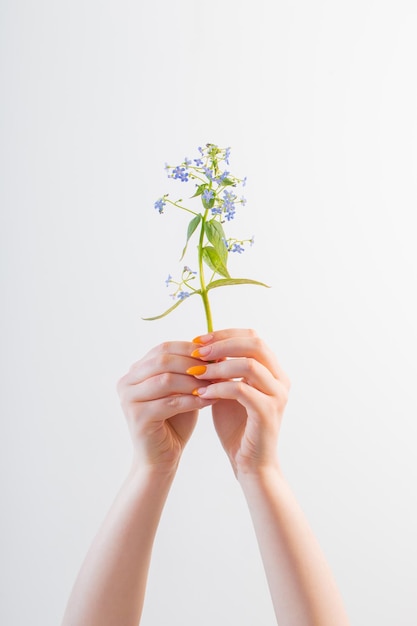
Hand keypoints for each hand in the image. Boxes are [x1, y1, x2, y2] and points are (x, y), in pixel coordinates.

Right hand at [117, 341, 213, 472]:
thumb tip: (218, 349)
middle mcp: (127, 382)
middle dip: (193, 363)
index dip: (190, 349)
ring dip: (194, 381)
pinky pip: (170, 403)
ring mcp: (129, 399)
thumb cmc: (175, 421)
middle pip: (162, 360)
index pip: (164, 348)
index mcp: (136, 370)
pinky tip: (210, 401)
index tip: (216, 354)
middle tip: (218, 368)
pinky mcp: (137, 417)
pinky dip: (193, 401)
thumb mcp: (184, 389)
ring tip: (216, 384)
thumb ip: (192, 370)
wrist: (161, 457)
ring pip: (166, 380)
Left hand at [187, 329, 289, 477]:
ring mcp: (277, 396)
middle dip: (223, 344)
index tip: (199, 339)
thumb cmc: (237, 427)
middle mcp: (280, 380)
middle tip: (197, 351)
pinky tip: (202, 393)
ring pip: (249, 365)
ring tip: (196, 372)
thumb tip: (203, 346)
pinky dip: (218, 388)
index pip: (253, 337)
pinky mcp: (267, 413)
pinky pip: (241, 390)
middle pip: (255, 344)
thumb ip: (222, 370)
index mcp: (273, 371)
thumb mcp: (227, 391)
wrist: (249, 463)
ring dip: (218, 366)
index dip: (225, 334)